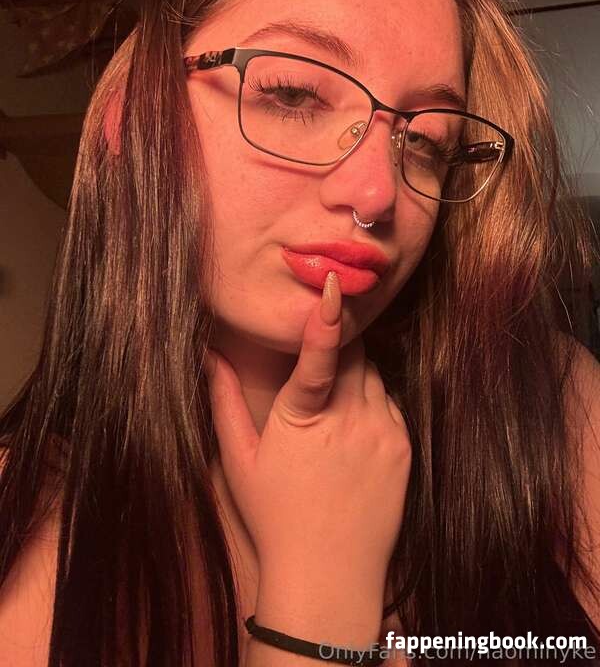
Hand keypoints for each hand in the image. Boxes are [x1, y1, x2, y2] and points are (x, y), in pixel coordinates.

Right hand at [205, 272, 410, 584]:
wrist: (330, 575)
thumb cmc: (275, 517)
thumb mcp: (239, 460)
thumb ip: (223, 402)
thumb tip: (210, 355)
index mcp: (303, 418)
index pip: (320, 357)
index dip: (326, 318)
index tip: (334, 285)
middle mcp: (350, 420)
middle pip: (352, 355)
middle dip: (336, 347)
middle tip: (317, 365)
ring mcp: (382, 432)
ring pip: (372, 375)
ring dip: (353, 376)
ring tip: (331, 412)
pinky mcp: (403, 447)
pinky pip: (389, 402)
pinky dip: (371, 402)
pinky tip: (350, 433)